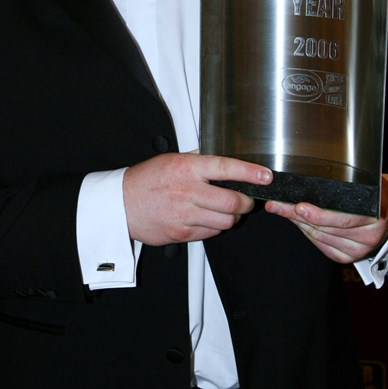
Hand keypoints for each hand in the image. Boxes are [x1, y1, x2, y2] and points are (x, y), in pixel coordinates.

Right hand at [123, 153, 272, 245]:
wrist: (121, 204)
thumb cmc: (146, 180)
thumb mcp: (172, 159)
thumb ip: (198, 158)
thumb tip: (223, 154)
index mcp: (187, 168)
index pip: (226, 168)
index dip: (250, 173)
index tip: (266, 176)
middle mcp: (188, 191)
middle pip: (232, 201)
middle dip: (246, 202)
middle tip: (247, 199)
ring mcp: (184, 215)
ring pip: (225, 221)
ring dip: (232, 217)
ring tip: (228, 211)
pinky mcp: (181, 234)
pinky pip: (211, 233)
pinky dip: (216, 227)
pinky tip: (210, 219)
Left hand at [264, 175, 387, 263]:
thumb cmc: (373, 194)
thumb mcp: (363, 185)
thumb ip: (342, 187)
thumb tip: (305, 180)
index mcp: (374, 216)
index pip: (342, 218)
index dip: (318, 214)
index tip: (298, 206)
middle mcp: (369, 236)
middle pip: (325, 228)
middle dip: (297, 214)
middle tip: (276, 204)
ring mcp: (359, 250)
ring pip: (319, 236)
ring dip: (297, 222)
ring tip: (280, 208)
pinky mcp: (348, 257)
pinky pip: (321, 245)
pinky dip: (306, 232)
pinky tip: (296, 221)